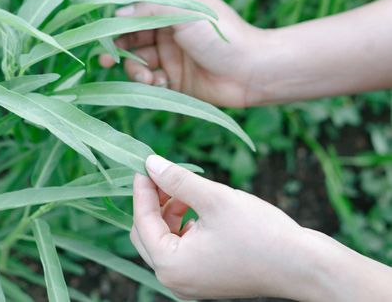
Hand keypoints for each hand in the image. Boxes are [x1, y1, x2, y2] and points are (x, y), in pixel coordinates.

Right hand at [99, 0, 266, 107]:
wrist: (251, 71)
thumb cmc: (221, 36)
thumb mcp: (184, 13)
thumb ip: (149, 11)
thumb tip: (117, 13)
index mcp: (173, 12)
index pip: (137, 17)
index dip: (118, 27)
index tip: (104, 38)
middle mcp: (171, 34)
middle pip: (134, 42)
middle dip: (120, 51)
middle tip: (106, 61)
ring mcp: (174, 59)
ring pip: (141, 64)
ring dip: (136, 71)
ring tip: (145, 77)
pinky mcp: (178, 82)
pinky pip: (153, 83)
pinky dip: (150, 84)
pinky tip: (159, 84)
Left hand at [131, 155, 321, 299]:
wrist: (302, 265)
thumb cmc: (260, 233)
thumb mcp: (214, 198)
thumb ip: (178, 180)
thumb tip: (150, 163)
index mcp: (171, 265)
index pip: (142, 221)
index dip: (142, 189)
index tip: (145, 163)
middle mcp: (174, 280)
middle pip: (147, 233)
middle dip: (153, 201)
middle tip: (164, 174)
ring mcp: (189, 282)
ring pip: (163, 239)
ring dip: (168, 211)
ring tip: (185, 187)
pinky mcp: (203, 277)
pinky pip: (181, 248)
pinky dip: (183, 224)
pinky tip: (196, 205)